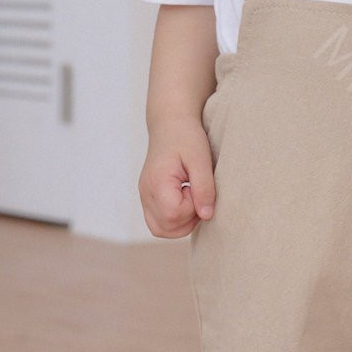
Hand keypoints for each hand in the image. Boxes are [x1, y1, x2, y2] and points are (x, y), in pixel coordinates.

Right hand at [139, 116, 216, 237]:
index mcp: (157, 181)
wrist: (171, 123)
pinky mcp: (149, 197)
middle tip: (196, 194)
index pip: (173, 214)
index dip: (192, 208)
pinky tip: (186, 201)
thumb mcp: (201, 159)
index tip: (197, 188)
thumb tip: (207, 215)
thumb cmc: (186, 137)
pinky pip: (159, 222)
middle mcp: (145, 192)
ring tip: (192, 198)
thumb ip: (204, 188)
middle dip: (187, 219)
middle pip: (164, 228)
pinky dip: (175, 220)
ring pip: (160, 229)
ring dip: (181, 223)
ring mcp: (144, 196)